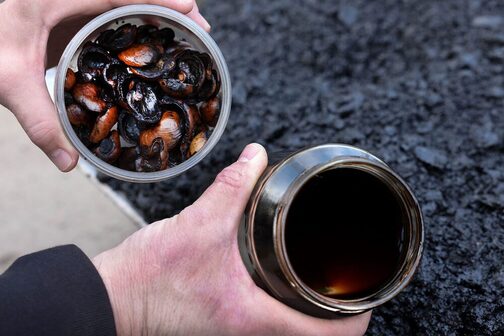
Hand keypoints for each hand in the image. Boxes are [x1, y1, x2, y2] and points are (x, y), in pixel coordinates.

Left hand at [0, 0, 208, 171]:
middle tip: (199, 26)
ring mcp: (71, 2)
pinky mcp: (67, 10)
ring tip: (183, 32)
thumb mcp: (9, 80)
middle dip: (169, 6)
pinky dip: (135, 20)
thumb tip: (69, 162)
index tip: (193, 10)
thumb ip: (41, 121)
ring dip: (155, 11)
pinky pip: (110, 10)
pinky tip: (148, 39)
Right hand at [93, 143, 370, 335]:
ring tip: (325, 281)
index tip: (369, 293)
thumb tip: (256, 156)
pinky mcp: (224, 327)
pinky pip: (270, 327)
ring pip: (293, 334)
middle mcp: (250, 334)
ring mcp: (236, 335)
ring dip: (314, 313)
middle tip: (351, 280)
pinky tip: (285, 284)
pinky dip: (288, 311)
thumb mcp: (197, 224)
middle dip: (340, 312)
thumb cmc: (149, 277)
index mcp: (254, 317)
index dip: (358, 317)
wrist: (113, 299)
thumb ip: (232, 186)